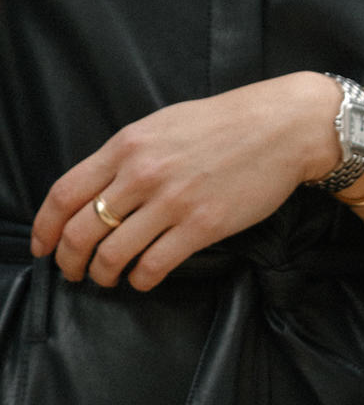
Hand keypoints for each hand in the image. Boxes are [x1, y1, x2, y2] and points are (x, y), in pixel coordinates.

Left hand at [30, 73, 342, 290]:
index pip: (65, 194)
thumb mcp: (160, 126)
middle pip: (82, 230)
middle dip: (70, 260)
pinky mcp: (202, 226)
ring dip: (104, 274)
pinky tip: (143, 279)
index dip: (45, 228)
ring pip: (114, 253)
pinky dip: (141, 279)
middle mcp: (141, 174)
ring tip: (108, 279)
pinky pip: (155, 264)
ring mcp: (172, 202)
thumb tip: (99, 190)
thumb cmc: (223, 125)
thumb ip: (126, 156)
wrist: (279, 128)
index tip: (43, 247)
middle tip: (74, 273)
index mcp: (126, 146)